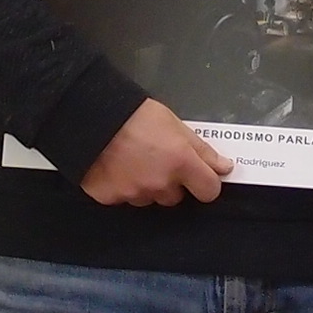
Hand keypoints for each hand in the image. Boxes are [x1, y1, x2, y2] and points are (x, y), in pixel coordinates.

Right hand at [82, 99, 233, 206]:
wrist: (89, 116)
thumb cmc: (133, 114)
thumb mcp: (174, 124)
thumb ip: (202, 150)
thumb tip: (224, 167)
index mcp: (181, 163)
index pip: (209, 191)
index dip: (205, 183)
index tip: (198, 176)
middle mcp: (160, 183)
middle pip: (176, 197)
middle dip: (170, 182)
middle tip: (155, 159)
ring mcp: (134, 193)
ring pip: (149, 198)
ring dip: (146, 185)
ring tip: (131, 160)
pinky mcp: (111, 198)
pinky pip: (124, 198)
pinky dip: (121, 186)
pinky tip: (115, 167)